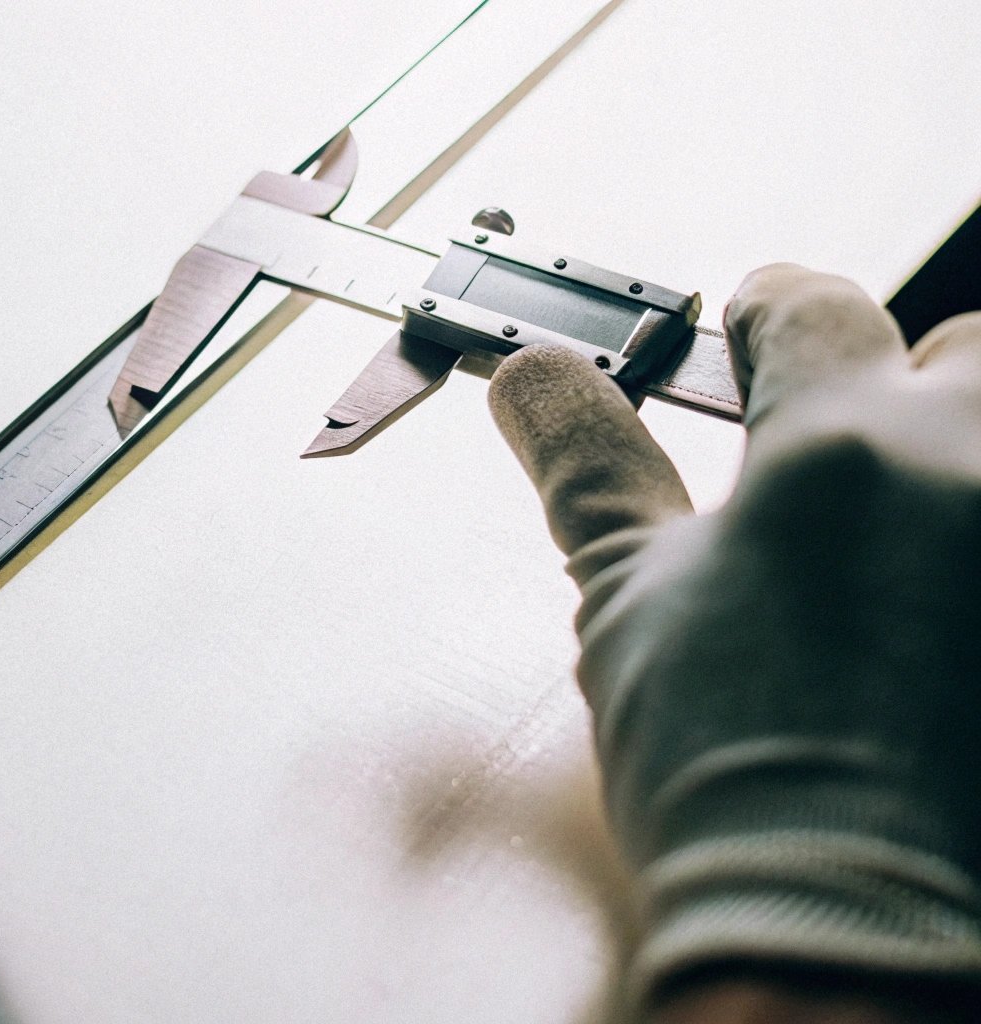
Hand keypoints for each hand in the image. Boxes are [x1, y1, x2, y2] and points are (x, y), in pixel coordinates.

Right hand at [487, 265, 980, 1013]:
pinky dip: (971, 541)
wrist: (847, 926)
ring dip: (962, 457)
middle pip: (961, 349)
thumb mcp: (629, 599)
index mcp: (836, 450)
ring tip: (912, 538)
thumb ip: (588, 462)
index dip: (769, 313)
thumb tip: (530, 373)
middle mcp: (969, 466)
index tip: (755, 330)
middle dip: (901, 389)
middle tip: (843, 467)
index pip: (811, 307)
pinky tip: (935, 606)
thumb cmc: (734, 778)